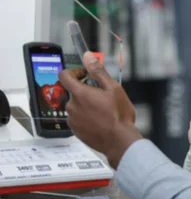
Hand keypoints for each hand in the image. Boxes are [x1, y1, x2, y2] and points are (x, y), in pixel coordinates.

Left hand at [59, 52, 142, 168]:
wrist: (119, 141)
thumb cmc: (118, 115)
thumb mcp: (113, 88)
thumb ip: (98, 71)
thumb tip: (88, 57)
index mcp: (79, 94)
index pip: (64, 75)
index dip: (74, 71)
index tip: (85, 74)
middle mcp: (72, 106)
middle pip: (73, 91)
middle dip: (86, 89)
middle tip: (103, 94)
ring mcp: (72, 120)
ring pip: (76, 105)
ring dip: (86, 103)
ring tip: (104, 108)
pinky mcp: (75, 131)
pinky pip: (78, 117)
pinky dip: (87, 115)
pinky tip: (101, 118)